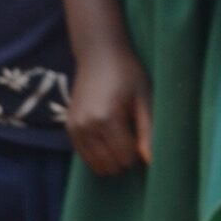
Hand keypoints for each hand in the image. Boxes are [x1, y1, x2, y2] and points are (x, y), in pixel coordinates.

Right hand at [65, 45, 151, 175]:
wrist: (98, 55)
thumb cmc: (127, 74)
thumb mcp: (144, 99)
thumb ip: (148, 132)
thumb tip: (151, 162)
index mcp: (106, 119)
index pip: (126, 158)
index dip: (139, 154)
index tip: (144, 138)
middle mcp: (85, 127)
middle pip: (111, 166)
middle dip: (126, 159)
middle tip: (134, 138)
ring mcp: (74, 128)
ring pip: (97, 165)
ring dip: (112, 159)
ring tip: (122, 136)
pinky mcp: (69, 128)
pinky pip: (86, 157)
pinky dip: (99, 155)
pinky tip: (109, 136)